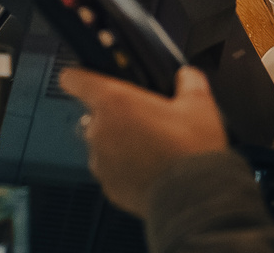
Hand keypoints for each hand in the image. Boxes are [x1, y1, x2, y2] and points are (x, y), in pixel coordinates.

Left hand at [59, 66, 228, 217]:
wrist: (194, 197)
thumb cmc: (192, 151)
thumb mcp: (199, 106)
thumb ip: (188, 82)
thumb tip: (187, 75)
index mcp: (114, 102)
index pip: (74, 79)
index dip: (79, 76)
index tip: (85, 78)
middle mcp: (99, 130)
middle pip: (95, 114)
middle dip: (115, 116)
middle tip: (145, 122)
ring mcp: (100, 160)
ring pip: (102, 144)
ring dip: (119, 143)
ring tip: (151, 149)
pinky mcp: (108, 185)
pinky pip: (110, 170)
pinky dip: (124, 169)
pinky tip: (149, 169)